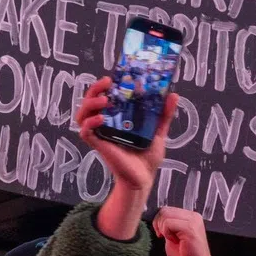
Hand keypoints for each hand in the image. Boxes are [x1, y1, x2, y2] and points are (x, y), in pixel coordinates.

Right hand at [77, 77, 177, 239]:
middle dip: (93, 90)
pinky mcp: (98, 145)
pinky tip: (101, 119)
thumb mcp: (158, 131)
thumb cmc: (146, 157)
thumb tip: (173, 94)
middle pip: (89, 103)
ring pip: (82, 115)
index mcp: (115, 119)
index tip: (112, 77)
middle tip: (106, 82)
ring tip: (104, 100)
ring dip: (89, 104)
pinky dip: (90, 124)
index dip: (103, 86)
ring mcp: (100, 135)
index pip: (103, 97)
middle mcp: (104, 125)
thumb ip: (163, 114)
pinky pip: (85, 132)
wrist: (144, 177)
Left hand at [153, 207, 225, 255]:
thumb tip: (155, 216)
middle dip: (158, 224)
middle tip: (163, 236)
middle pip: (164, 210)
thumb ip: (167, 225)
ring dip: (163, 229)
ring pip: (165, 215)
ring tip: (172, 239)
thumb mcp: (172, 235)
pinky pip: (168, 224)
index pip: (166, 209)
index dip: (158, 221)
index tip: (161, 233)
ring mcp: (193, 222)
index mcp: (190, 216)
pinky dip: (167, 233)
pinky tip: (175, 242)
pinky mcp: (191, 229)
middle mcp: (194, 216)